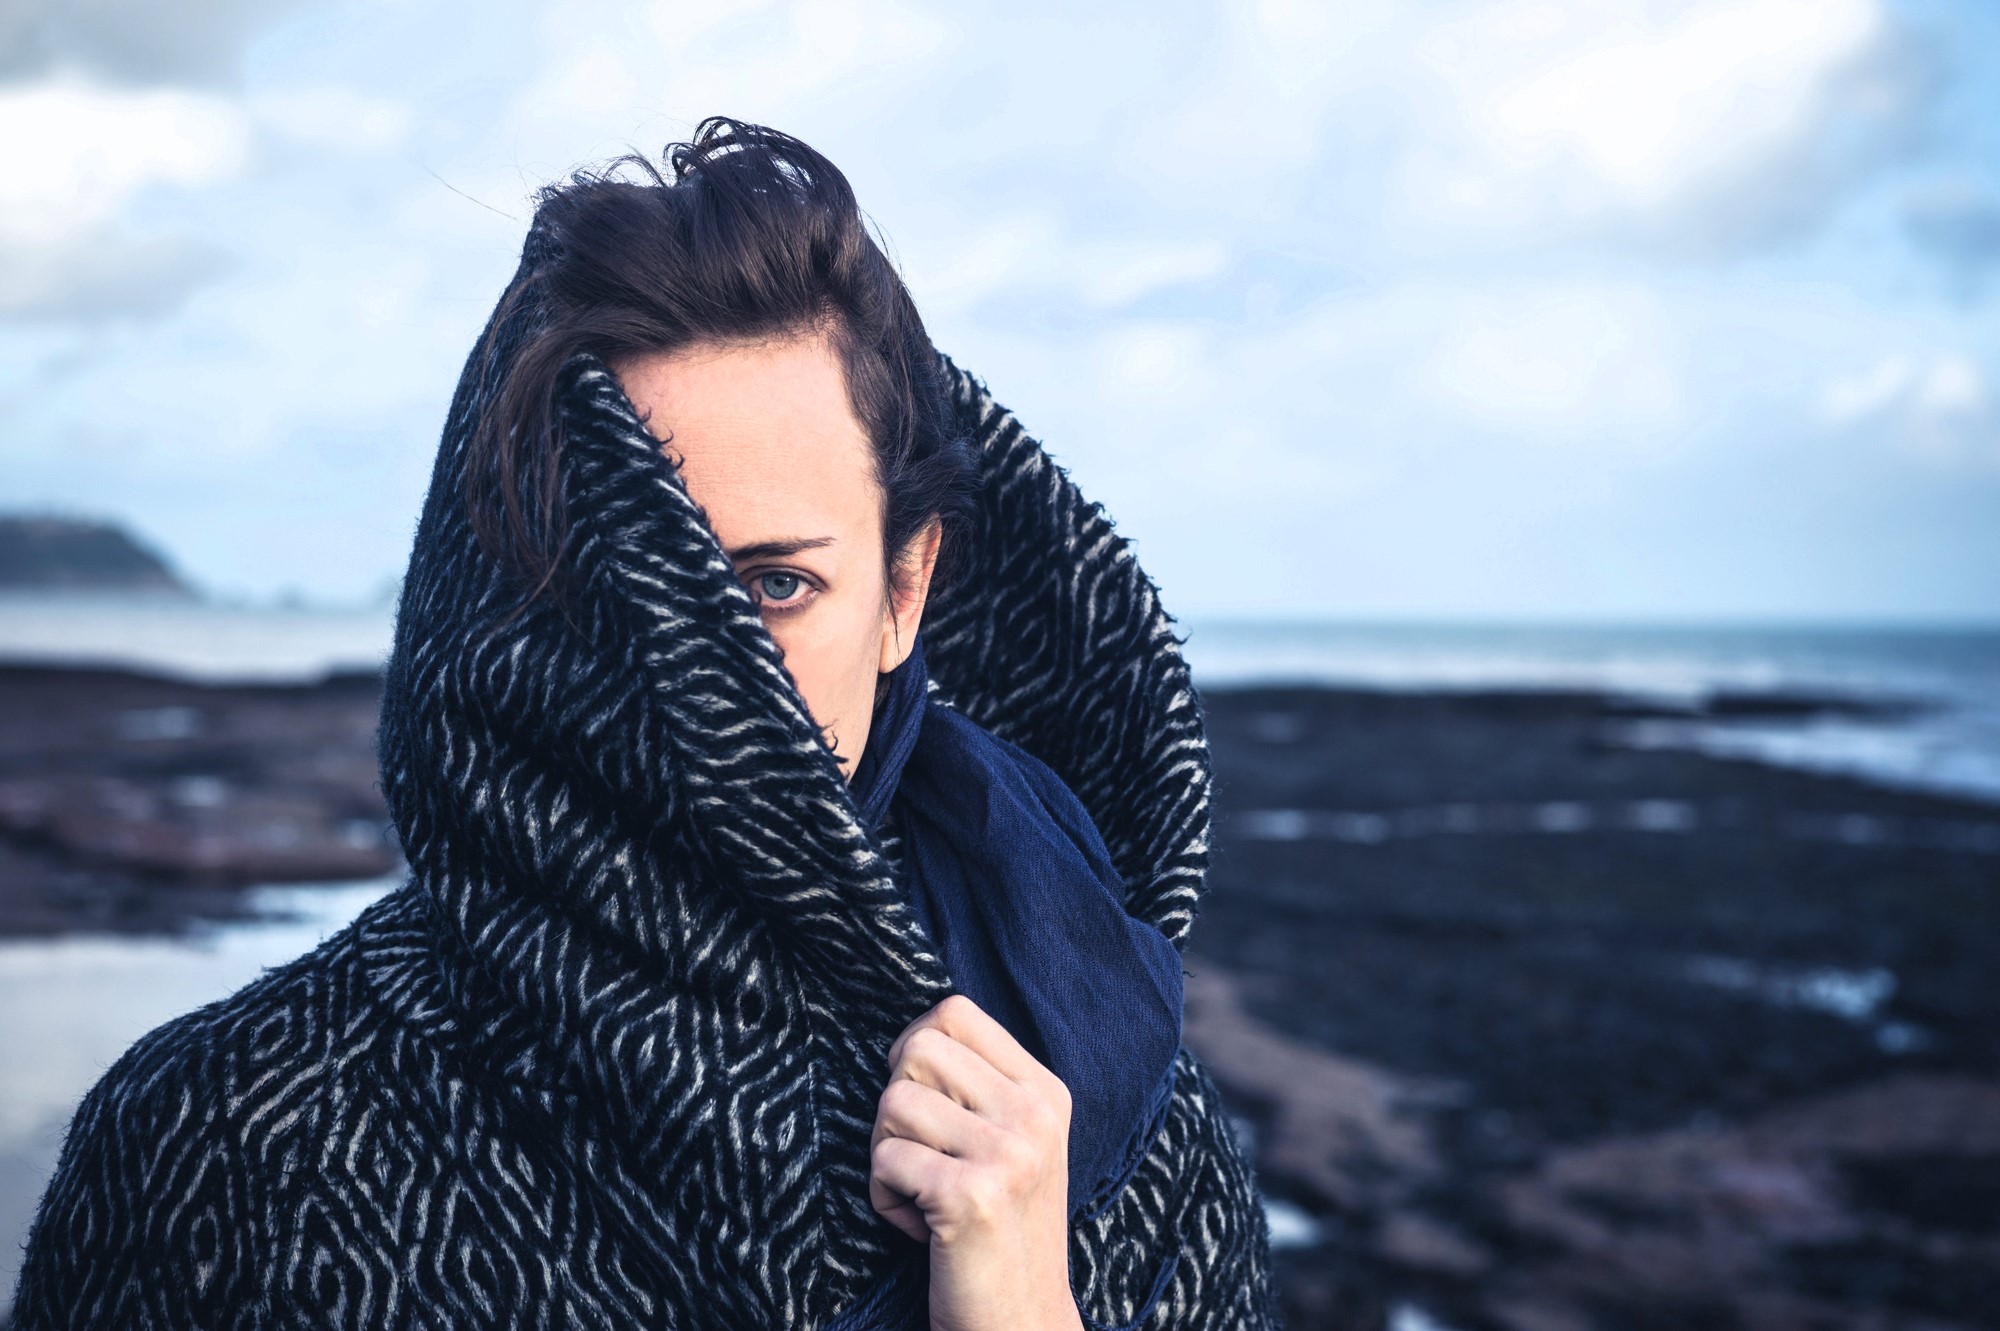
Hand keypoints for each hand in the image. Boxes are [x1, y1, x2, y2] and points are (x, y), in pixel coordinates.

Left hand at [869, 994, 1083, 1330]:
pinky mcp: (972, 1195)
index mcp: (1045, 1091)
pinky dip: (883, 1197)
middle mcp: (1035, 1114)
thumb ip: (977, 1086)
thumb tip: (911, 1036)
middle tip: (920, 1155)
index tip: (922, 1102)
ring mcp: (1009, 1153)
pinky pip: (884, 1159)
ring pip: (893, 1102)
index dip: (913, 1049)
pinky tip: (920, 1227)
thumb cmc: (999, 1230)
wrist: (1021, 1321)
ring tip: (922, 1193)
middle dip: (896, 1103)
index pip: (954, 1013)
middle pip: (917, 1049)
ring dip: (886, 1153)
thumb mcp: (1013, 1143)